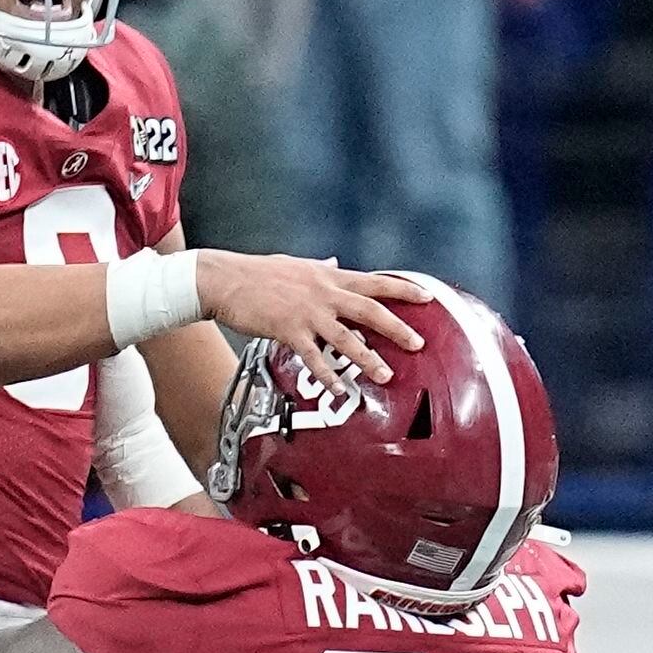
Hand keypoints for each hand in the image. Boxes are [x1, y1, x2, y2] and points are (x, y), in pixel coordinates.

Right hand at [204, 252, 421, 387]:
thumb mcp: (295, 265)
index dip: (403, 290)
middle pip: (370, 311)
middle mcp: (324, 293)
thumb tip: (335, 262)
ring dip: (369, 359)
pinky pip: (314, 358)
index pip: (374, 283)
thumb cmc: (258, 273)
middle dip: (397, 328)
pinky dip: (328, 376)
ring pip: (347, 339)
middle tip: (418, 344)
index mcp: (328, 276)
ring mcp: (308, 313)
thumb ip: (320, 267)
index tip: (428, 297)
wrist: (224, 279)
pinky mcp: (289, 331)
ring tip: (386, 375)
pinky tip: (339, 390)